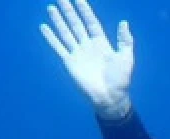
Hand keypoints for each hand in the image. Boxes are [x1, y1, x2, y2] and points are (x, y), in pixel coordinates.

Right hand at [41, 0, 135, 119]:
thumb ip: (125, 40)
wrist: (110, 97)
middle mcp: (88, 46)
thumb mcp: (126, 58)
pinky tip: (44, 27)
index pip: (91, 22)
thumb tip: (124, 22)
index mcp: (101, 43)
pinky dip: (51, 37)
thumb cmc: (120, 80)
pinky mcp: (69, 62)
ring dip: (58, 20)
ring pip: (66, 32)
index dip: (85, 10)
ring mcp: (78, 53)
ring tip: (51, 7)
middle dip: (69, 11)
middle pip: (76, 24)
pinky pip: (58, 47)